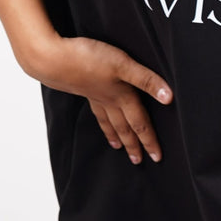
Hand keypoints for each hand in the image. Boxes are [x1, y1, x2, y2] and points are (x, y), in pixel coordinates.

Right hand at [24, 35, 172, 164]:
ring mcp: (94, 96)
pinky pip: (96, 111)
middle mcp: (109, 100)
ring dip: (116, 135)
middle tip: (139, 161)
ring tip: (118, 147)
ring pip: (109, 121)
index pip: (140, 123)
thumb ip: (146, 80)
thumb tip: (169, 98)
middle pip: (125, 127)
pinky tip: (100, 116)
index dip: (149, 140)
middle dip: (133, 144)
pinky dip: (101, 120)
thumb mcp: (123, 65)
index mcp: (122, 96)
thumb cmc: (88, 59)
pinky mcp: (82, 88)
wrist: (52, 59)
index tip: (156, 157)